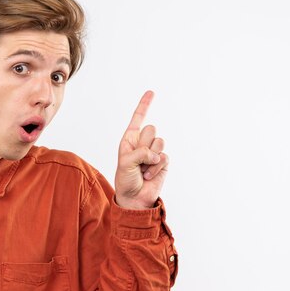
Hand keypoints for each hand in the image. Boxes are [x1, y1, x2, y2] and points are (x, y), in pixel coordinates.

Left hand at [114, 90, 168, 209]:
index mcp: (129, 139)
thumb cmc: (125, 180)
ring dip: (150, 158)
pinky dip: (156, 167)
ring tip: (142, 169)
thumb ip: (139, 153)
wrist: (135, 198)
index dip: (145, 105)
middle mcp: (142, 143)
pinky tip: (149, 175)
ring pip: (160, 142)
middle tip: (137, 160)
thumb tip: (156, 154)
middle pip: (151, 129)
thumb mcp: (125, 163)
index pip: (138, 119)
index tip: (151, 92)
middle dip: (144, 144)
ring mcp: (154, 152)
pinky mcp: (163, 162)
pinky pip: (164, 157)